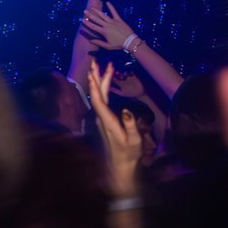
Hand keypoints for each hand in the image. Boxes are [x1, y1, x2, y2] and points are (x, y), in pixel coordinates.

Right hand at [82, 4, 136, 50]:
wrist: (130, 41)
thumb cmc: (118, 44)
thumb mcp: (108, 46)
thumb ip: (98, 43)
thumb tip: (90, 40)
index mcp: (104, 32)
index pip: (93, 26)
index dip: (87, 23)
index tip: (82, 19)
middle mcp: (107, 25)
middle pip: (96, 19)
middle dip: (90, 15)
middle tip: (85, 11)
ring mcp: (113, 21)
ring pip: (103, 15)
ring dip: (97, 11)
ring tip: (92, 7)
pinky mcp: (118, 19)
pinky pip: (114, 12)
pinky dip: (111, 7)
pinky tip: (107, 2)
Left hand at [88, 62, 141, 196]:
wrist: (120, 165)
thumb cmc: (129, 153)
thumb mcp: (134, 140)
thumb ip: (130, 125)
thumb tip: (127, 109)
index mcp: (107, 121)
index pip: (98, 101)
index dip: (95, 86)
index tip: (92, 72)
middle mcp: (101, 118)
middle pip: (97, 94)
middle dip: (96, 77)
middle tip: (95, 61)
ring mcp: (102, 118)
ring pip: (100, 96)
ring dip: (101, 81)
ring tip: (103, 66)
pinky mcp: (105, 119)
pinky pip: (103, 100)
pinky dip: (104, 89)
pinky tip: (106, 83)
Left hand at [111, 69, 145, 99]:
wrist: (139, 93)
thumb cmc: (129, 94)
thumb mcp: (122, 93)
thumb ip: (115, 90)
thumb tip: (108, 89)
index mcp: (120, 83)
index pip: (115, 79)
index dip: (112, 76)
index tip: (110, 74)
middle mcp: (123, 79)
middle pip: (119, 74)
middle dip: (118, 73)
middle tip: (117, 72)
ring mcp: (129, 78)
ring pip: (125, 73)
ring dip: (124, 73)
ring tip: (125, 73)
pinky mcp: (134, 77)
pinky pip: (132, 73)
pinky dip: (131, 72)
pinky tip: (131, 73)